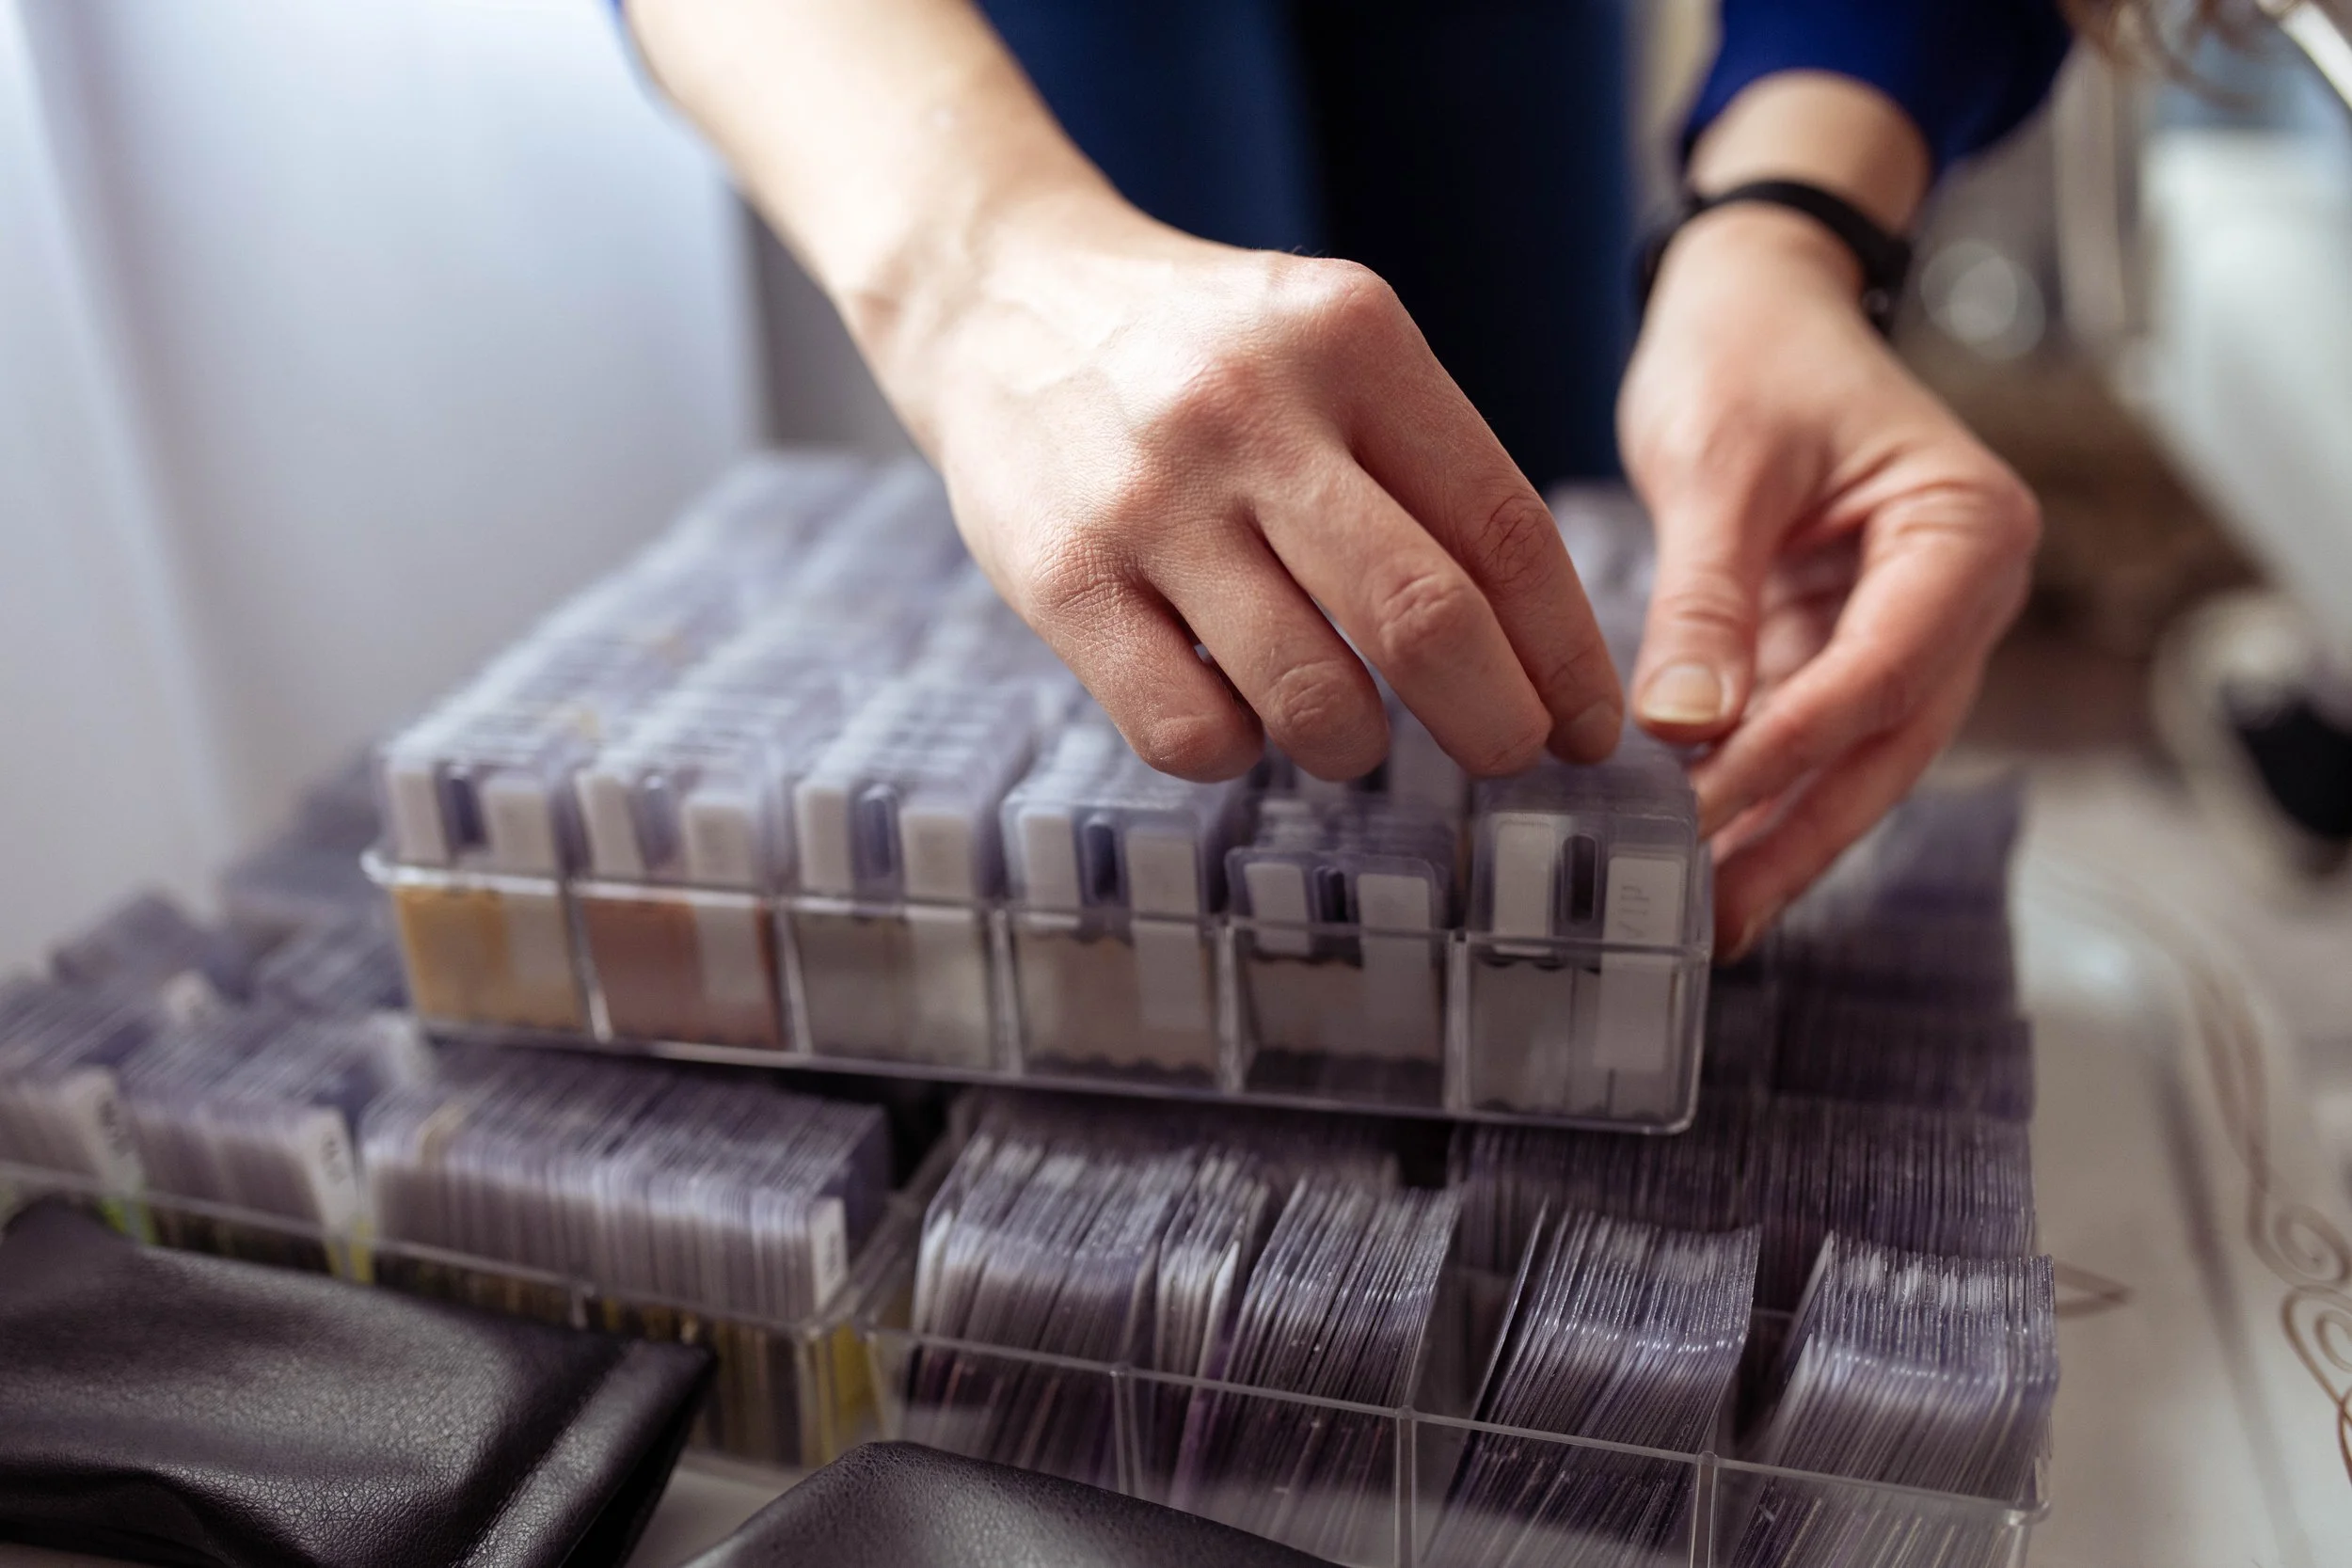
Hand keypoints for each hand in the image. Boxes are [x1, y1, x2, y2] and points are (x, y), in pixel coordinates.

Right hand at [892, 193, 1623, 781]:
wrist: (999, 296)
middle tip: (1507, 757)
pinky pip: (1190, 731)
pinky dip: (1237, 752)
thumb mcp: (1330, 343)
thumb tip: (1538, 650)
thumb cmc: (1204, 351)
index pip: (1505, 528)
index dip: (1567, 653)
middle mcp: (1252, 412)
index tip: (1590, 726)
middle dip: (1495, 724)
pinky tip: (1235, 713)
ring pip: (1310, 699)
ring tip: (1350, 730)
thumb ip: (1426, 464)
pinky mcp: (1063, 578)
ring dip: (1356, 746)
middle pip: (1426, 620)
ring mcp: (1150, 499)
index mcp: (1352, 340)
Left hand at [1619, 203, 2038, 954]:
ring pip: (1850, 759)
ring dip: (1778, 835)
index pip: (1883, 671)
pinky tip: (1698, 854)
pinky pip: (1806, 737)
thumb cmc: (1748, 352)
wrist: (1750, 302)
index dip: (1793, 752)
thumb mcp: (1721, 464)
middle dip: (1798, 835)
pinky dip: (1755, 793)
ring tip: (1699, 918)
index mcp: (1965, 533)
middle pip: (1883, 744)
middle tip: (1716, 921)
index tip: (1704, 814)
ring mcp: (1903, 628)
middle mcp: (1955, 594)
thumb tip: (1684, 728)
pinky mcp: (1837, 645)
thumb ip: (1707, 597)